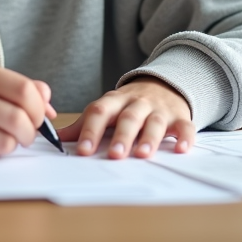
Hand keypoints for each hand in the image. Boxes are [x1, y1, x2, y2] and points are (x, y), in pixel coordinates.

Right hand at [0, 56, 56, 159]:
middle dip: (30, 132)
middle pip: (17, 119)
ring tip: (4, 138)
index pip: (23, 91)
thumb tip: (48, 104)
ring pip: (3, 143)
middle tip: (26, 132)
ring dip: (11, 145)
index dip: (40, 108)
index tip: (38, 115)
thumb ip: (12, 84)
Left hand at [57, 77, 195, 158]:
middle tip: (114, 155)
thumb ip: (84, 123)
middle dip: (121, 136)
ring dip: (149, 138)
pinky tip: (181, 149)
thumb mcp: (107, 108)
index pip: (100, 111)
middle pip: (128, 118)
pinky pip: (185, 126)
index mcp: (115, 101)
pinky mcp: (180, 117)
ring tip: (142, 154)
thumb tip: (56, 137)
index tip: (83, 150)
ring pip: (154, 122)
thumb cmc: (129, 104)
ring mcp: (159, 109)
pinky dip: (185, 137)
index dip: (91, 130)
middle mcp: (137, 103)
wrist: (164, 85)